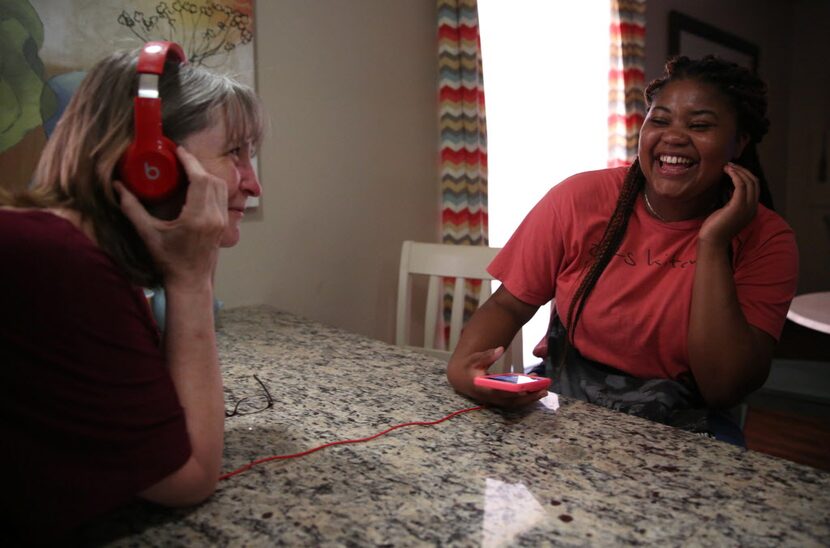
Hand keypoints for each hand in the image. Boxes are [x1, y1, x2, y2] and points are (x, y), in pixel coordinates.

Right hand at [115, 146, 226, 288]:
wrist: (190, 282)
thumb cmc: (168, 261)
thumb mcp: (147, 234)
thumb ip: (132, 209)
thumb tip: (117, 186)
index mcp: (198, 217)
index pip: (200, 179)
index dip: (190, 161)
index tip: (178, 151)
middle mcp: (214, 217)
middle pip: (212, 179)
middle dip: (196, 166)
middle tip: (179, 159)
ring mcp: (222, 221)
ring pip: (220, 187)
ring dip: (205, 175)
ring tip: (187, 169)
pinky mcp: (223, 224)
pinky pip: (222, 197)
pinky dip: (212, 186)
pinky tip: (197, 185)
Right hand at [451, 346, 547, 408]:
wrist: (460, 378)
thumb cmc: (468, 367)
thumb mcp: (475, 358)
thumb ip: (487, 355)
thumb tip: (500, 349)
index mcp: (482, 387)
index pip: (498, 392)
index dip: (511, 392)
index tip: (524, 390)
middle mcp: (489, 397)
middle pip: (511, 401)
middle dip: (527, 397)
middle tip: (543, 390)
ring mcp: (494, 400)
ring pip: (514, 403)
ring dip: (529, 399)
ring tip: (543, 391)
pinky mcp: (499, 400)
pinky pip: (514, 401)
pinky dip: (525, 397)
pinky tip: (535, 390)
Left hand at [698, 162, 758, 245]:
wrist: (712, 241)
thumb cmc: (715, 227)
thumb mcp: (727, 211)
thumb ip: (732, 200)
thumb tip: (729, 186)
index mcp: (751, 209)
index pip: (755, 187)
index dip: (746, 175)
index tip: (733, 169)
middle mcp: (753, 208)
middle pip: (754, 182)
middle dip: (743, 171)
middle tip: (730, 165)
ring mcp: (747, 207)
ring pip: (749, 182)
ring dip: (738, 171)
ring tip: (727, 166)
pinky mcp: (738, 206)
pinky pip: (741, 185)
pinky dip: (735, 175)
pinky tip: (727, 171)